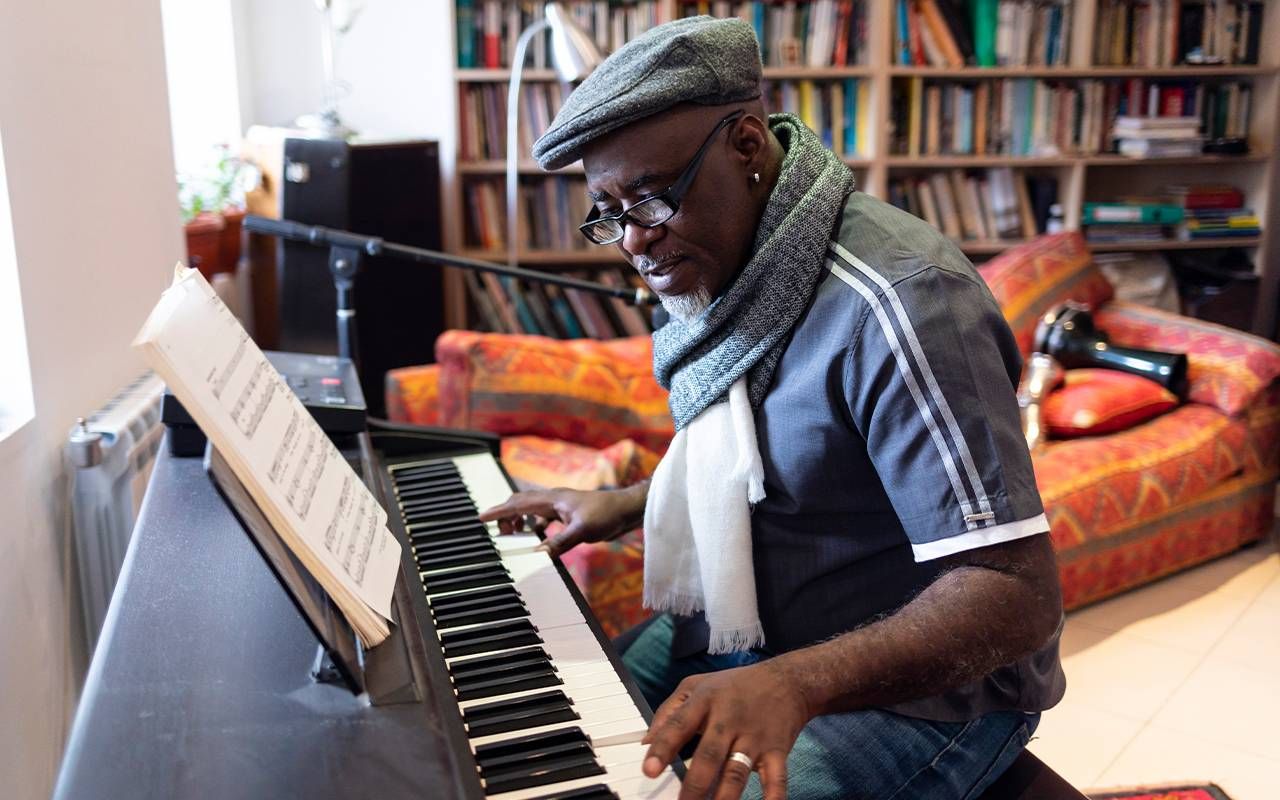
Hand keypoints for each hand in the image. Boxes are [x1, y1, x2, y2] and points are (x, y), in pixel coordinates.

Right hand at [477, 485, 643, 556]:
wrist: (627, 510)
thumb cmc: (606, 514)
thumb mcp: (582, 531)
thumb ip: (559, 542)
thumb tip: (538, 553)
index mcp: (553, 499)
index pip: (519, 504)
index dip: (499, 511)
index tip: (482, 518)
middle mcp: (555, 501)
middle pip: (522, 504)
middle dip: (506, 516)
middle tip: (497, 531)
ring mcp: (563, 507)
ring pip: (533, 511)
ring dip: (521, 522)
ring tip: (513, 535)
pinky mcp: (570, 515)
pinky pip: (545, 519)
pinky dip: (536, 527)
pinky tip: (538, 538)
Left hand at [642, 661, 810, 799]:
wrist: (787, 680)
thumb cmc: (735, 686)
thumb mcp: (696, 685)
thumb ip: (668, 712)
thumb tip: (646, 742)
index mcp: (706, 701)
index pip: (680, 725)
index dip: (663, 747)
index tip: (649, 770)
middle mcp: (729, 720)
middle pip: (710, 755)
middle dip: (695, 784)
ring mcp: (754, 737)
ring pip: (737, 771)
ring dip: (724, 797)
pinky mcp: (777, 751)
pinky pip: (776, 778)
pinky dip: (773, 796)